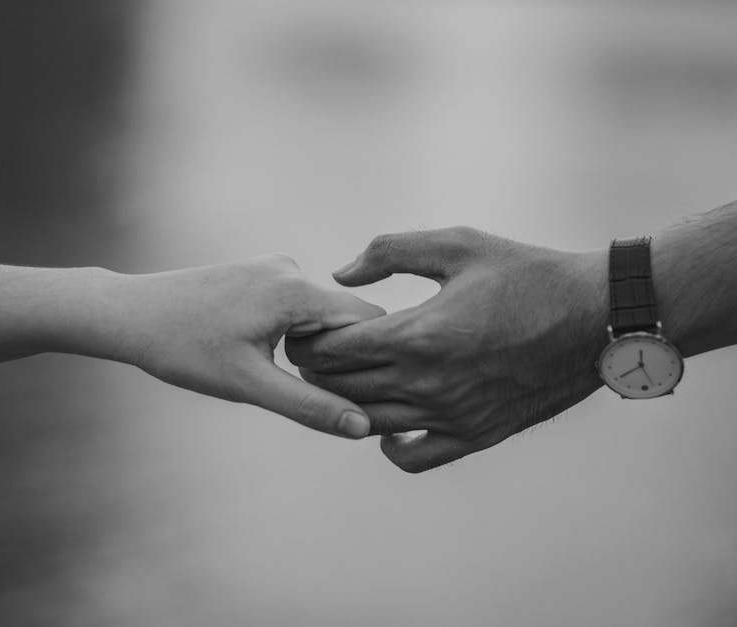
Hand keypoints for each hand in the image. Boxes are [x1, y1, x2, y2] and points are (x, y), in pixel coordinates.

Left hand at [108, 254, 384, 437]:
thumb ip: (310, 405)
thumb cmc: (183, 349)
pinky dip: (295, 331)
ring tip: (274, 370)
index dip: (371, 358)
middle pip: (346, 316)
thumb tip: (361, 427)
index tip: (358, 392)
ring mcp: (273, 266)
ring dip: (315, 345)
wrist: (130, 314)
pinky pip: (297, 304)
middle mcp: (291, 268)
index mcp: (296, 289)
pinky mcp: (259, 272)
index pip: (368, 320)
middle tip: (310, 390)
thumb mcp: (249, 385)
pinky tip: (259, 351)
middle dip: (340, 355)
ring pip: (321, 312)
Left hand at [285, 228, 608, 470]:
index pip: (332, 351)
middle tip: (312, 353)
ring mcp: (451, 416)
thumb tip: (341, 275)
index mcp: (418, 335)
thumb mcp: (458, 244)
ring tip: (342, 380)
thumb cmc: (525, 274)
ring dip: (343, 403)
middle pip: (342, 388)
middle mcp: (428, 384)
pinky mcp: (474, 435)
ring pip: (367, 423)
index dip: (308, 341)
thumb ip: (390, 252)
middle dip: (316, 370)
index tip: (304, 329)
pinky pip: (413, 458)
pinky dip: (389, 445)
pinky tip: (389, 421)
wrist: (594, 317)